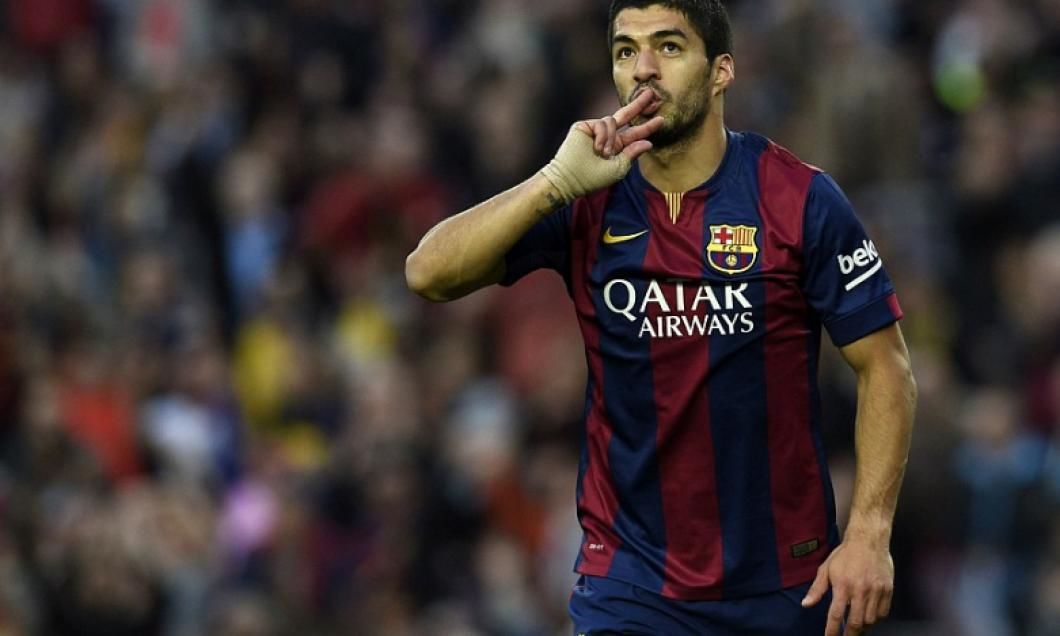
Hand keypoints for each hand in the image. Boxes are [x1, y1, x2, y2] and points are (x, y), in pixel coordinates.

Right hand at [541, 90, 664, 202]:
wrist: (571, 178)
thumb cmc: (593, 179)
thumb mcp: (618, 168)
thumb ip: (632, 154)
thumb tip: (648, 142)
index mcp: (616, 148)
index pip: (634, 134)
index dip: (647, 127)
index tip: (661, 120)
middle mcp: (607, 137)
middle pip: (625, 116)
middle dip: (638, 105)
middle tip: (651, 93)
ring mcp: (595, 130)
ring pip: (613, 121)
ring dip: (612, 138)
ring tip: (604, 153)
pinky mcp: (585, 126)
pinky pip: (602, 123)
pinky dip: (603, 136)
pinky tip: (597, 148)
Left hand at [801, 539, 894, 634]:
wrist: (869, 539)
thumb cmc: (845, 554)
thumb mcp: (826, 568)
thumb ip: (817, 589)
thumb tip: (806, 604)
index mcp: (843, 586)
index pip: (836, 615)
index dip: (832, 631)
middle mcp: (860, 591)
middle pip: (855, 622)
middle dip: (850, 634)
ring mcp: (876, 591)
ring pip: (870, 620)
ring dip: (863, 628)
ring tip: (857, 629)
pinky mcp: (888, 590)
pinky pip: (883, 613)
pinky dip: (876, 619)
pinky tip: (869, 618)